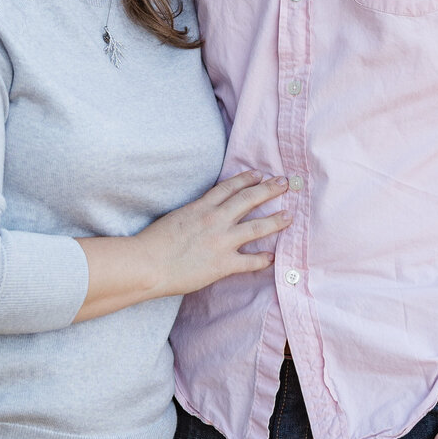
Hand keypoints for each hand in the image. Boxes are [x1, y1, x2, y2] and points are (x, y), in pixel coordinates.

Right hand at [140, 170, 289, 297]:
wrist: (148, 264)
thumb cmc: (153, 242)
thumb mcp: (175, 217)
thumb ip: (193, 213)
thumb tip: (202, 213)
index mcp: (201, 206)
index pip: (229, 187)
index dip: (246, 179)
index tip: (259, 174)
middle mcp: (215, 220)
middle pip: (248, 199)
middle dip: (268, 190)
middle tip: (284, 183)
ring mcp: (221, 242)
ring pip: (256, 227)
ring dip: (275, 221)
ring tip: (289, 216)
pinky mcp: (222, 264)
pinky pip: (249, 261)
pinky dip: (263, 260)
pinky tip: (273, 257)